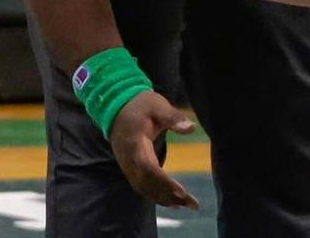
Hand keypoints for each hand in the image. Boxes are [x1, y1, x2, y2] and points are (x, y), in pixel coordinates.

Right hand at [107, 91, 200, 209]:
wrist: (116, 106)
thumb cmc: (140, 105)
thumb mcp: (157, 105)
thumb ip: (173, 117)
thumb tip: (192, 128)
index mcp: (134, 143)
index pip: (148, 168)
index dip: (163, 182)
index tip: (182, 192)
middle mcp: (128, 159)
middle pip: (147, 183)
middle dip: (169, 195)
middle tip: (193, 204)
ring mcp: (127, 165)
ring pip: (144, 188)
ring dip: (164, 199)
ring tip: (187, 205)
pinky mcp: (129, 168)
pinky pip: (142, 186)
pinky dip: (156, 195)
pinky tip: (173, 201)